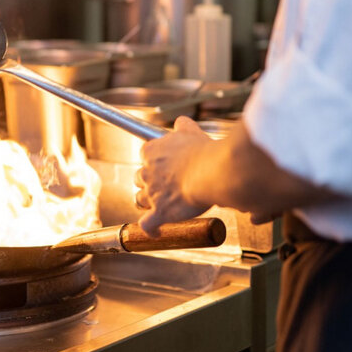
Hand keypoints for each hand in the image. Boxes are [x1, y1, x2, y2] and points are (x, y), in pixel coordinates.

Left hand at [135, 116, 210, 235]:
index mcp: (151, 152)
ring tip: (158, 203)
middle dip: (149, 181)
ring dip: (147, 201)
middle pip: (140, 177)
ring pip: (140, 199)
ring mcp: (152, 193)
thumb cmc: (203, 152)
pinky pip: (147, 224)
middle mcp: (147, 172)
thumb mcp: (191, 131)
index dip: (154, 161)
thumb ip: (182, 126)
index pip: (145, 155)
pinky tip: (156, 230)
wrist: (212, 172)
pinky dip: (150, 228)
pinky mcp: (160, 212)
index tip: (163, 164)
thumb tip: (181, 122)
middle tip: (163, 184)